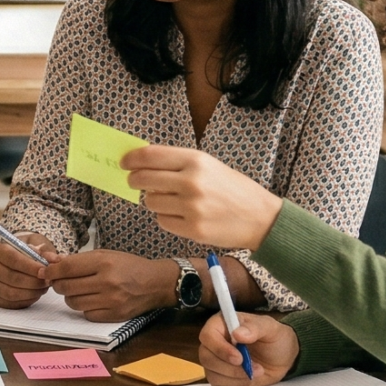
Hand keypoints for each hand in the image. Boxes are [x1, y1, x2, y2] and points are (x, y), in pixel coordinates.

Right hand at [0, 231, 56, 305]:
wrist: (11, 260)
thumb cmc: (22, 254)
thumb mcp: (33, 248)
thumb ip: (44, 254)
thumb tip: (55, 261)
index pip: (13, 259)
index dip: (30, 267)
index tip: (44, 271)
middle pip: (12, 278)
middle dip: (34, 282)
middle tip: (47, 282)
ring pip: (11, 293)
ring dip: (31, 292)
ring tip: (43, 288)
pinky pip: (10, 303)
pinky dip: (25, 300)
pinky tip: (34, 295)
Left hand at [45, 249, 179, 321]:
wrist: (156, 283)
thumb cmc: (128, 266)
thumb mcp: (105, 255)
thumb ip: (77, 259)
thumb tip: (50, 260)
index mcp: (103, 262)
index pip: (67, 269)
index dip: (51, 271)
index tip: (45, 271)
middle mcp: (107, 282)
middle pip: (66, 287)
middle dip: (59, 284)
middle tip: (62, 281)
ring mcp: (111, 301)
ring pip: (73, 303)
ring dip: (71, 296)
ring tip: (80, 290)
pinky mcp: (114, 316)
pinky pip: (86, 314)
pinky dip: (85, 308)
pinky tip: (93, 300)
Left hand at [122, 145, 284, 248]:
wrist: (260, 218)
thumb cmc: (233, 189)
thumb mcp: (209, 166)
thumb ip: (178, 163)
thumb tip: (142, 161)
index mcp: (196, 161)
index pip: (150, 156)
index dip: (131, 159)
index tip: (124, 162)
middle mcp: (191, 182)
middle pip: (143, 179)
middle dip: (134, 180)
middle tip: (135, 181)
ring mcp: (191, 207)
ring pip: (150, 202)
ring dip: (154, 200)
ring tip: (172, 200)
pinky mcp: (192, 229)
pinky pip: (162, 221)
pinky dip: (166, 217)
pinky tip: (182, 215)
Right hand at [198, 313, 299, 385]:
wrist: (282, 358)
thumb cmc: (275, 338)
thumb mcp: (271, 328)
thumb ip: (255, 328)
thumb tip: (237, 334)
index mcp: (221, 325)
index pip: (207, 336)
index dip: (220, 349)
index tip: (239, 358)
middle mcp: (214, 344)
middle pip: (206, 358)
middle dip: (230, 368)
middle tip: (253, 369)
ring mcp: (216, 363)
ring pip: (212, 375)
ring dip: (236, 379)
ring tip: (256, 373)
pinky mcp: (221, 379)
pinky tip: (248, 381)